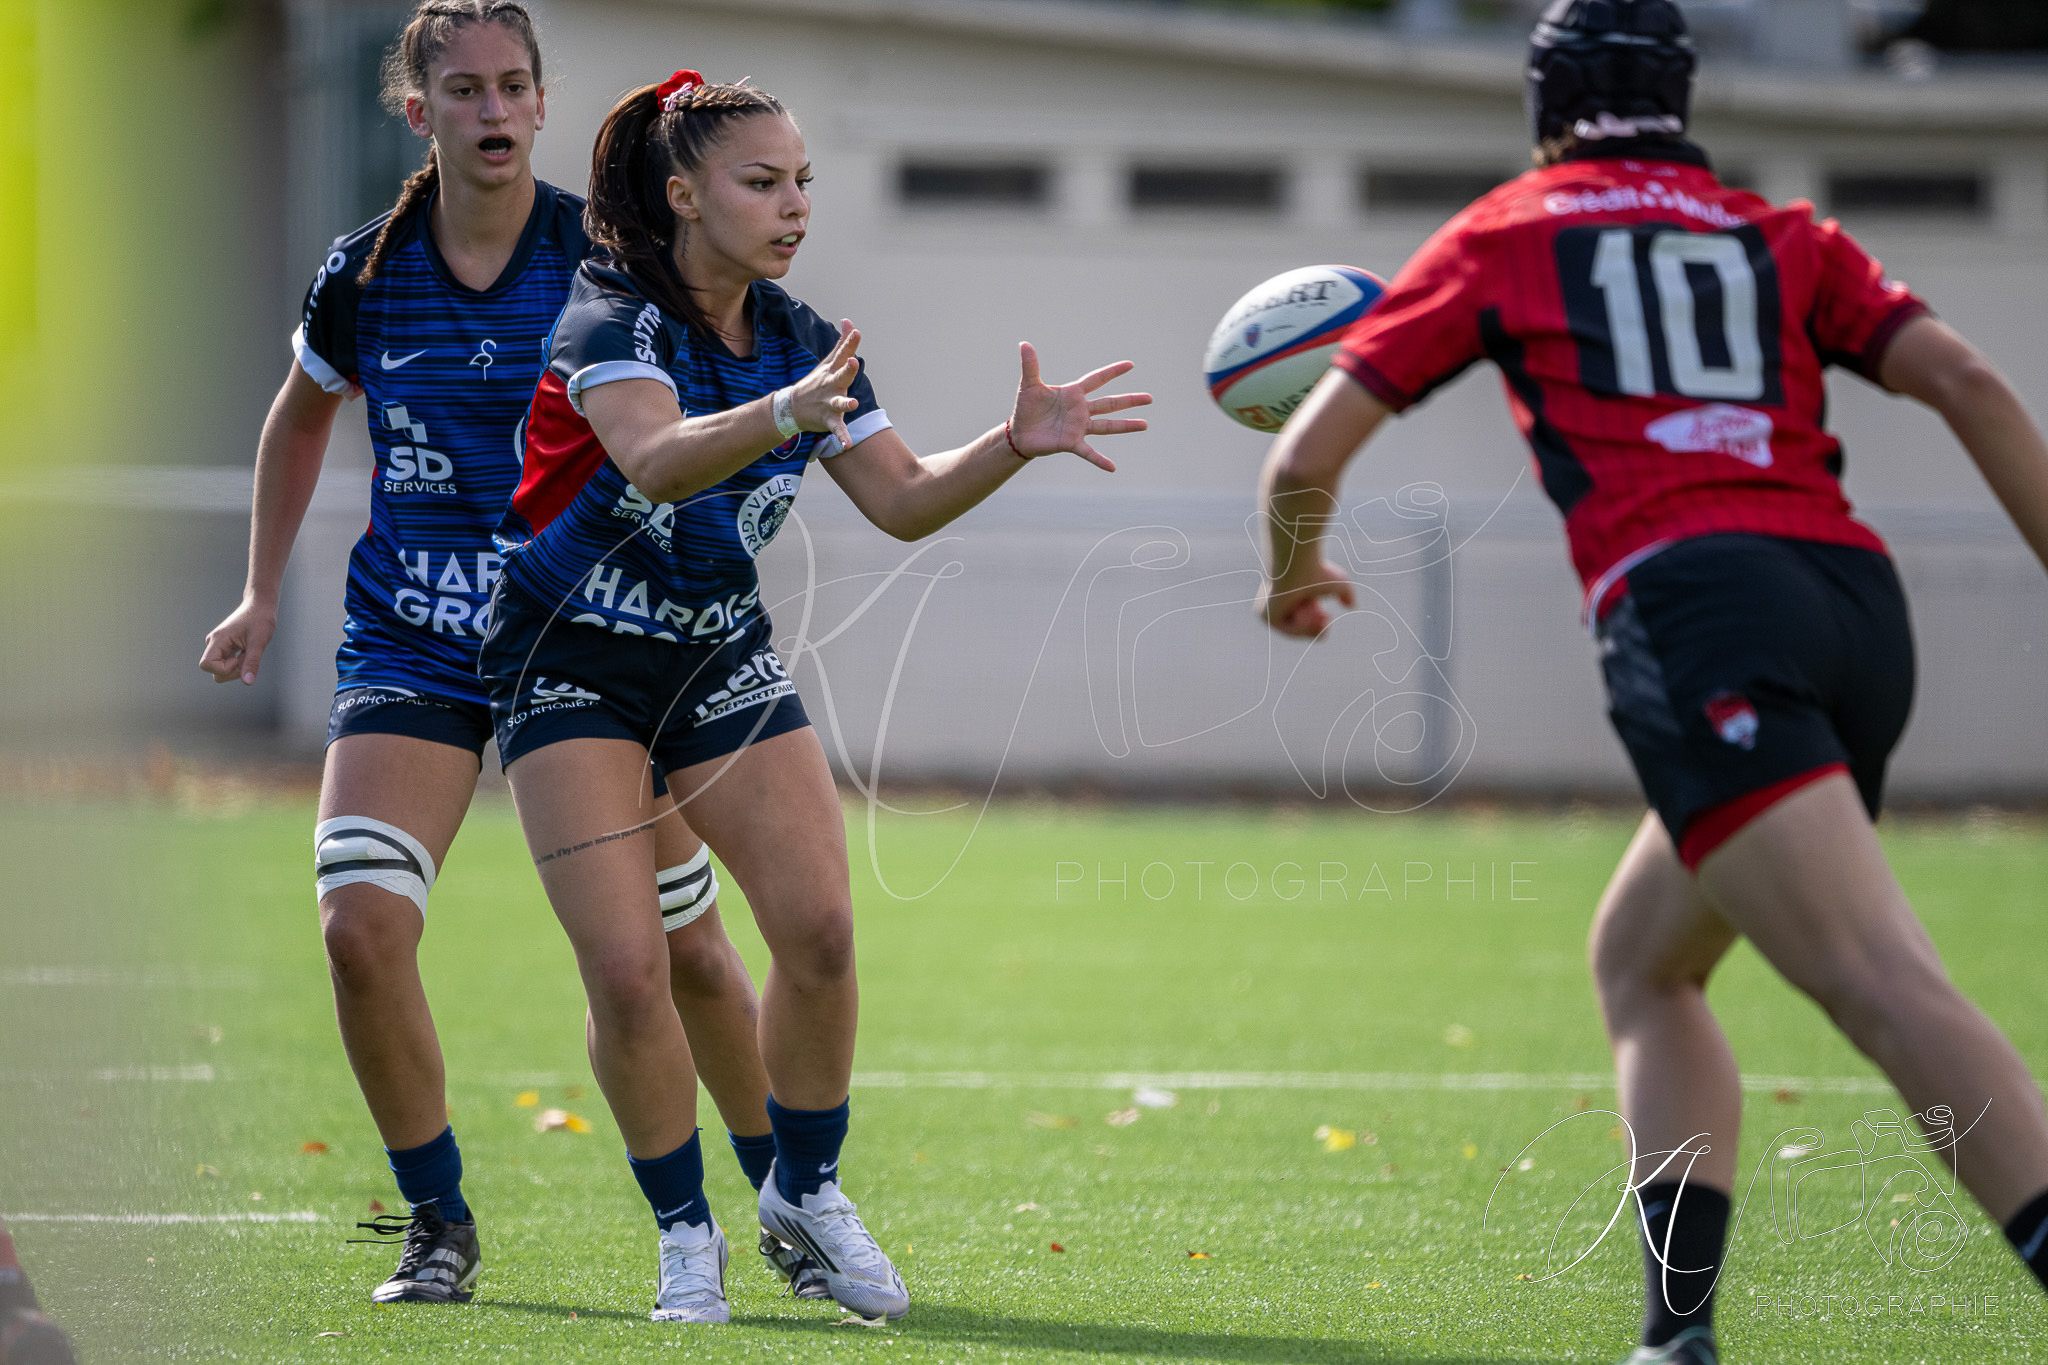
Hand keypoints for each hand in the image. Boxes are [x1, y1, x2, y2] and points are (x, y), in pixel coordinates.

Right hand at [199, 599, 277, 685]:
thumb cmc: (260, 619)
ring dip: (236, 667)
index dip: (224, 669)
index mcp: (217, 639)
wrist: (260, 605)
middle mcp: (213, 643)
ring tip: (248, 653)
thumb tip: (247, 682)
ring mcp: (218, 646)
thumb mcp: (259, 642)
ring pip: (220, 669)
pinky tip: (247, 652)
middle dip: (232, 671)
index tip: (239, 659)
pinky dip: (238, 663)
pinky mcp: (225, 648)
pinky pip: (226, 664)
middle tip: (248, 657)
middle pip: (213, 671)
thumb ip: (252, 662)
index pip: (206, 665)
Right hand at [791, 320, 862, 448]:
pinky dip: (842, 437)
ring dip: (846, 403)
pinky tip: (848, 445)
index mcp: (832, 371)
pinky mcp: (829, 420)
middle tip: (854, 361)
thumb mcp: (828, 362)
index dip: (849, 343)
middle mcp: (831, 385)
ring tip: (853, 403)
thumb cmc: (815, 383)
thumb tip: (849, 321)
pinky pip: (837, 429)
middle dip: (848, 369)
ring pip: (839, 402)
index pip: (842, 354)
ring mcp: (829, 403)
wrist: (791, 408)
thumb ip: (841, 343)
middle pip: (842, 375)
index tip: (856, 331)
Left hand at [1005, 342, 1150, 471]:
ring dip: (1126, 426)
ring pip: (1107, 426)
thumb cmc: (1026, 408)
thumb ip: (1030, 365)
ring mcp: (1079, 427)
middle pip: (1110, 403)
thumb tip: (1024, 344)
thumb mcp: (1029, 385)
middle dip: (1129, 400)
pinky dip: (1100, 460)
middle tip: (1149, 398)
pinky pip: (1089, 452)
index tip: (1130, 365)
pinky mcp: (1071, 443)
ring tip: (1145, 425)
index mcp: (1073, 393)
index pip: (1097, 379)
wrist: (1019, 433)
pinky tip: (1112, 467)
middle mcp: (1081, 410)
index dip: (1113, 372)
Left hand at [1257, 557, 1354, 638]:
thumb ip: (1346, 594)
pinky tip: (1302, 609)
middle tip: (1325, 615)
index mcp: (1291, 598)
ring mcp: (1268, 612)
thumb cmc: (1317, 570)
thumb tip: (1351, 605)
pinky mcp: (1266, 615)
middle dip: (1316, 626)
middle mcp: (1278, 606)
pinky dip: (1302, 623)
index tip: (1327, 616)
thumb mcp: (1339, 583)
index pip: (1305, 622)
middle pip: (1301, 630)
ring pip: (1296, 632)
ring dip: (1310, 621)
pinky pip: (1290, 631)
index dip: (1318, 624)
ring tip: (1312, 607)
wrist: (1299, 564)